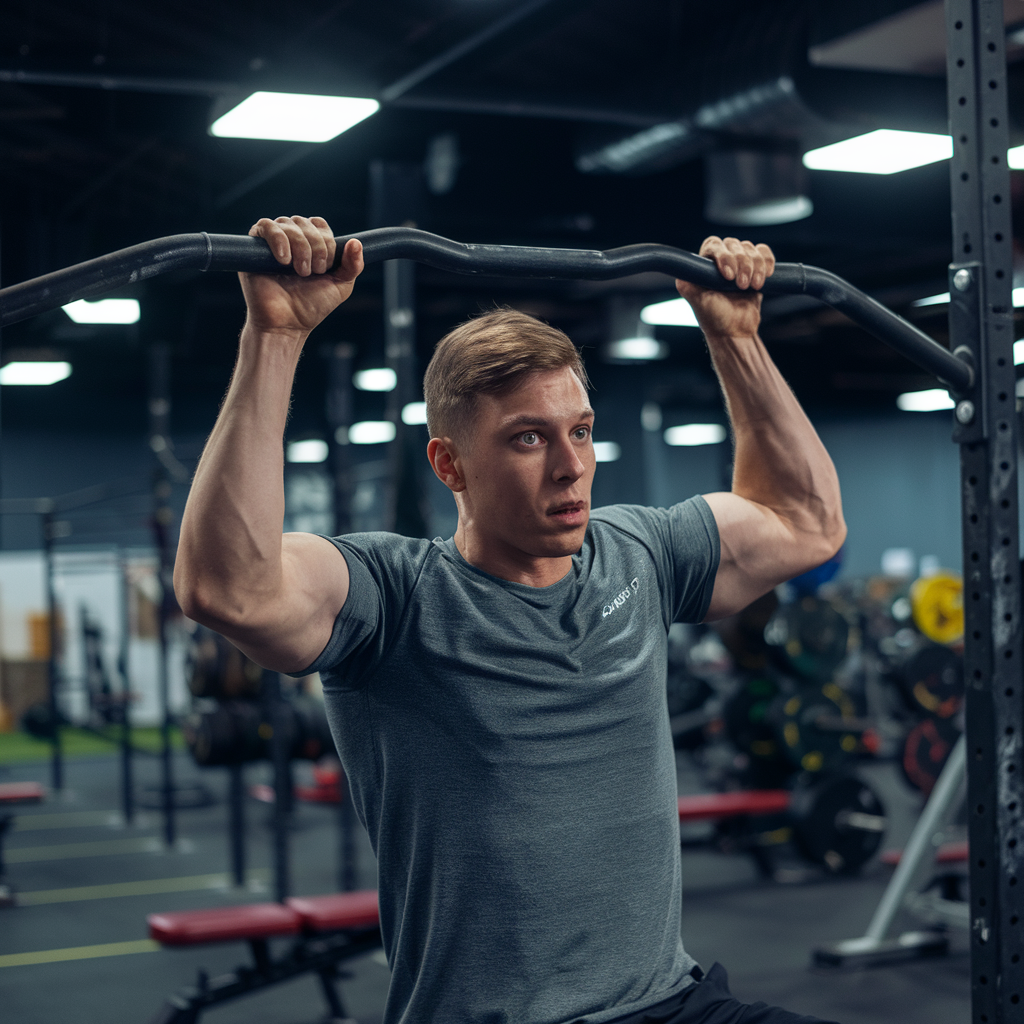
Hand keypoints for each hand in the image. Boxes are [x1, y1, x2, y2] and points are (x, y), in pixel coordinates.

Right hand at [239, 216, 363, 335]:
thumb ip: (353, 265)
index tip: (326, 267)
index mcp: (311, 244)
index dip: (327, 242)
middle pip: (305, 222)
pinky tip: (284, 260)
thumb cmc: (312, 306)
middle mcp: (292, 239)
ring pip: (288, 223)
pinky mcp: (254, 247)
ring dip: (300, 247)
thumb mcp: (341, 286)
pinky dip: (278, 239)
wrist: (287, 324)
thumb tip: (356, 242)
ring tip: (300, 271)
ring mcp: (273, 242)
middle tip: (313, 273)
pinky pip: (266, 226)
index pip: (319, 224)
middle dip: (315, 247)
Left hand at [675, 236, 774, 338]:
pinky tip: (766, 276)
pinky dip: (767, 261)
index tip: (728, 276)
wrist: (735, 332)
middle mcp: (721, 261)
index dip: (723, 256)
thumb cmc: (714, 318)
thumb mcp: (697, 302)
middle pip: (734, 244)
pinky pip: (764, 252)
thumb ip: (687, 285)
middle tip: (742, 286)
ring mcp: (739, 263)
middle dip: (742, 264)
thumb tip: (680, 270)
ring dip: (755, 267)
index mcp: (704, 265)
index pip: (713, 244)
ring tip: (753, 287)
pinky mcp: (756, 268)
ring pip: (751, 248)